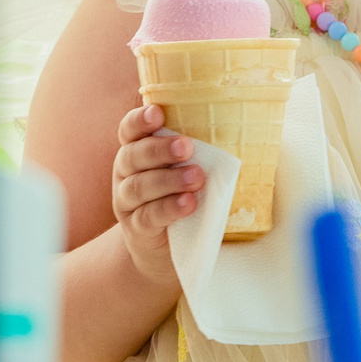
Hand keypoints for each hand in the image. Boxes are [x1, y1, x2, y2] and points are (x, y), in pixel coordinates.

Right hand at [109, 103, 196, 288]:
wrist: (162, 247)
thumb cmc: (178, 195)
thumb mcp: (181, 169)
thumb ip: (193, 152)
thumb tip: (235, 130)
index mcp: (136, 151)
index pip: (129, 130)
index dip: (139, 120)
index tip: (158, 113)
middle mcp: (125, 173)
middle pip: (133, 156)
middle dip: (160, 149)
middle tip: (186, 147)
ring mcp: (127, 202)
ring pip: (139, 187)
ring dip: (168, 180)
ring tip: (197, 177)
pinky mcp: (136, 228)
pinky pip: (148, 216)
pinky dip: (168, 208)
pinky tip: (188, 204)